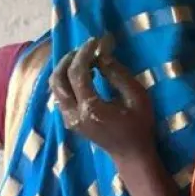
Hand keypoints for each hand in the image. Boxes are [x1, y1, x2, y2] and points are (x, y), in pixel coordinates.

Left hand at [51, 39, 157, 161]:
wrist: (131, 154)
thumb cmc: (139, 125)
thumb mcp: (136, 96)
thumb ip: (117, 74)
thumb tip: (102, 55)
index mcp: (90, 108)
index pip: (77, 73)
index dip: (84, 53)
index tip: (95, 41)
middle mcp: (73, 114)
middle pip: (57, 79)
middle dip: (69, 59)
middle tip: (85, 48)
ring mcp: (69, 119)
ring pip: (55, 88)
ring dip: (66, 69)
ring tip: (84, 59)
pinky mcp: (70, 121)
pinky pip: (60, 95)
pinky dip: (67, 80)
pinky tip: (84, 74)